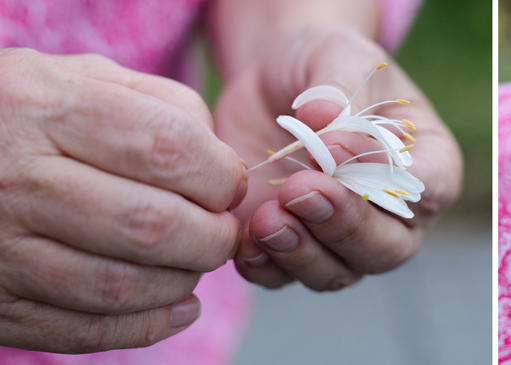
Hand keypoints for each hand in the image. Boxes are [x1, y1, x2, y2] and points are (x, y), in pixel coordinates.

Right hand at [0, 49, 246, 352]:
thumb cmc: (20, 116)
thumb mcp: (77, 77)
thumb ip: (159, 105)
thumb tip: (224, 163)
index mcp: (43, 107)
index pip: (167, 148)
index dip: (220, 175)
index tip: (229, 185)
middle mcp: (14, 177)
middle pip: (151, 225)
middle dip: (211, 237)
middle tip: (220, 232)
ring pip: (121, 285)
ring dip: (181, 282)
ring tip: (193, 263)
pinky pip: (83, 330)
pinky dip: (145, 326)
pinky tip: (176, 307)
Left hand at [215, 26, 461, 290]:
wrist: (272, 81)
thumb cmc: (323, 65)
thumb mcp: (338, 55)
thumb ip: (340, 87)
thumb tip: (325, 123)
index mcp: (428, 163)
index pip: (430, 190)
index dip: (390, 184)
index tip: (337, 151)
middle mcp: (394, 215)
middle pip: (386, 248)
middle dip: (343, 227)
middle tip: (299, 190)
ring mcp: (343, 240)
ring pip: (337, 272)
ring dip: (302, 253)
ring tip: (267, 218)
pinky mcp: (291, 249)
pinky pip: (284, 278)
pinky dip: (266, 267)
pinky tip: (246, 242)